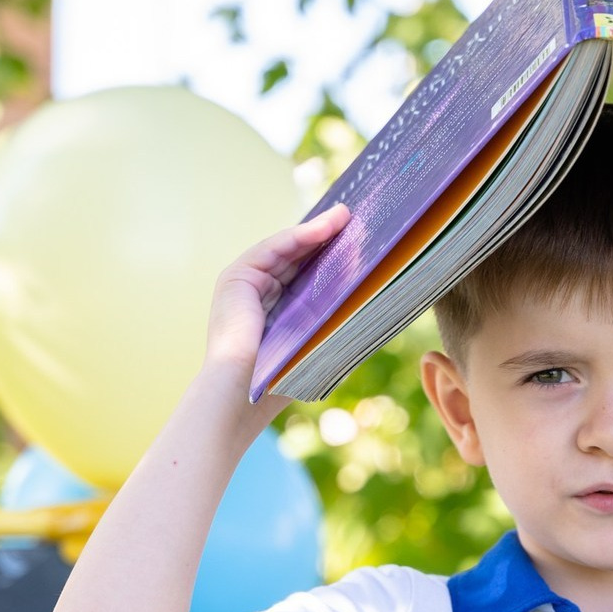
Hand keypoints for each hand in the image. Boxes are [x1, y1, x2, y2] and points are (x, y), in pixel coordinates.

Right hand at [205, 203, 351, 377]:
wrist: (244, 394)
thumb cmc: (281, 381)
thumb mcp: (318, 347)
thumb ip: (338, 329)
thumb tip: (376, 319)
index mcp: (276, 309)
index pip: (308, 275)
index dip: (332, 257)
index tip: (361, 244)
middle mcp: (258, 292)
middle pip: (299, 257)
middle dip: (327, 237)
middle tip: (358, 221)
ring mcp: (245, 282)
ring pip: (287, 248)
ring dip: (317, 230)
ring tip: (345, 217)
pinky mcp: (236, 277)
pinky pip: (273, 249)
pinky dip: (299, 236)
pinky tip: (324, 228)